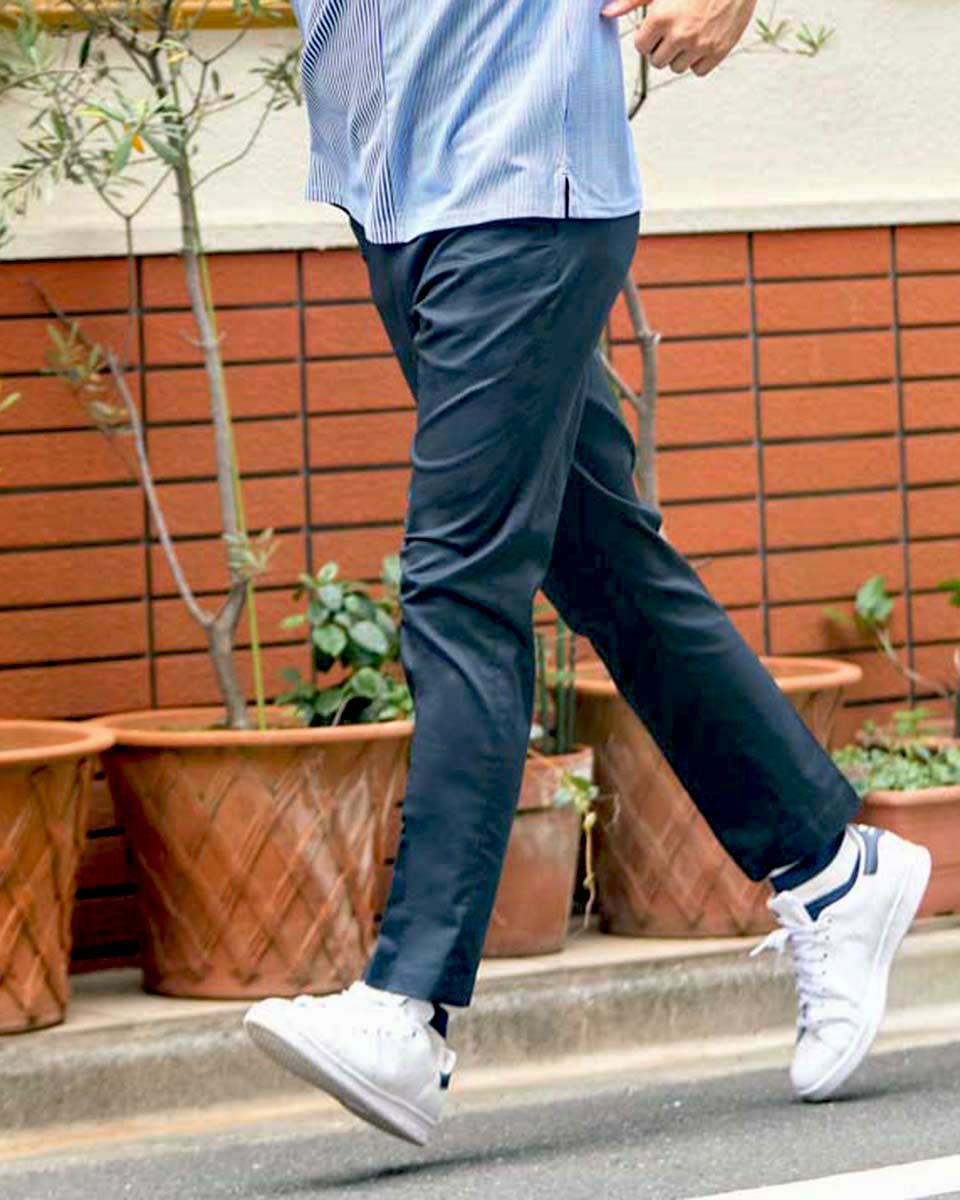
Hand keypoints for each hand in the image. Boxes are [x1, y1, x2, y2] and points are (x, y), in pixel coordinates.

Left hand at [601, 0, 757, 77]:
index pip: (641, 47)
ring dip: (680, 54)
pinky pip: (698, 71)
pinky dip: (699, 59)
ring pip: (677, 67)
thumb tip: (606, 13)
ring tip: (690, 31)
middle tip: (674, 28)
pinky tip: (703, 38)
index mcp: (662, 17)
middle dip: (662, 47)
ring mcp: (701, 44)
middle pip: (657, 61)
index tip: (658, 25)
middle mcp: (680, 34)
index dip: (648, 37)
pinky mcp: (719, 51)